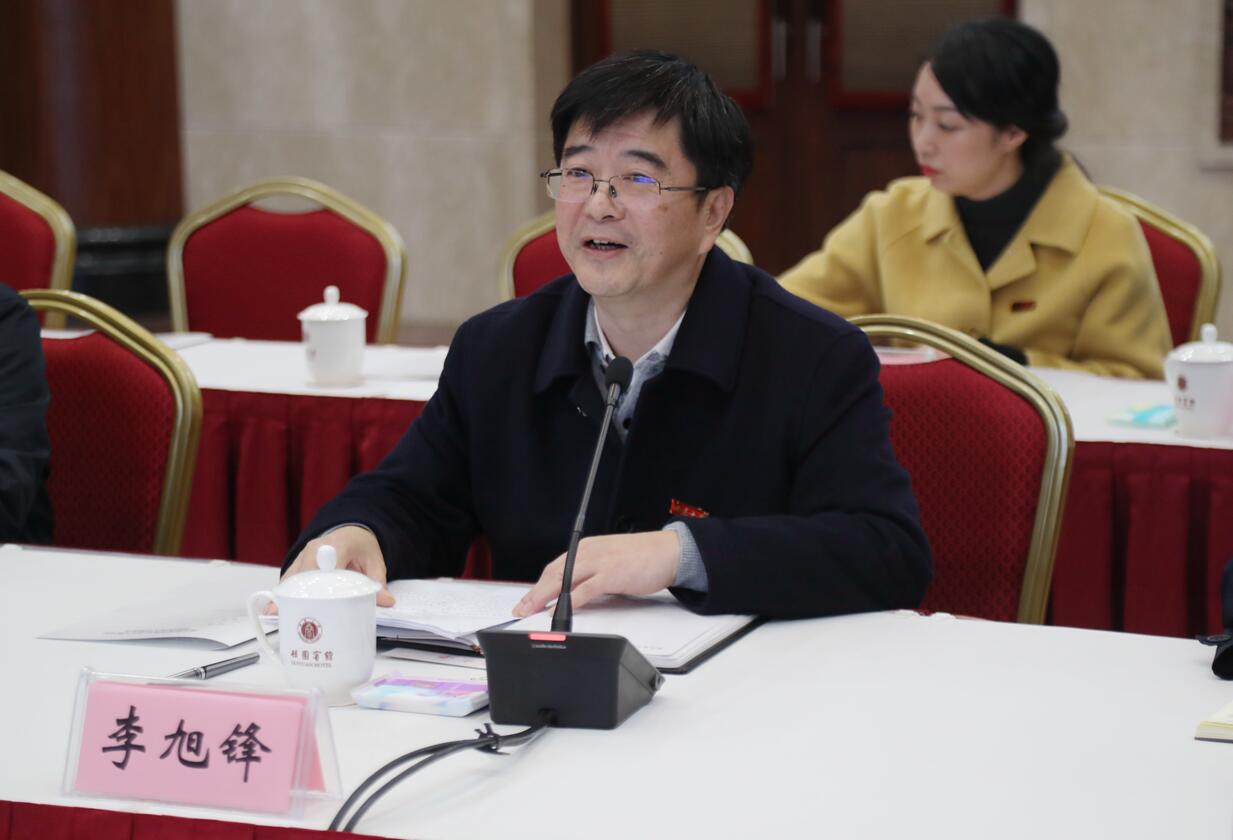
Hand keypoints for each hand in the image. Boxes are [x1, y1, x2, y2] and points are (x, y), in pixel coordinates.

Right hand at [282, 526, 394, 606]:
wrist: (351, 533)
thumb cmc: (362, 548)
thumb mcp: (375, 562)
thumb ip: (377, 582)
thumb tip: (386, 602)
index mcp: (339, 543)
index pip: (331, 563)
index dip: (326, 582)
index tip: (325, 601)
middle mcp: (317, 546)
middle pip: (308, 572)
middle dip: (304, 593)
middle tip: (300, 614)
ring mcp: (305, 554)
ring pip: (294, 575)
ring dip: (288, 595)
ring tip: (280, 615)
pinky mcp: (298, 562)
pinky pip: (289, 578)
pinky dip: (285, 593)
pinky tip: (277, 609)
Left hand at [512, 530, 680, 616]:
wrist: (668, 551)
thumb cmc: (643, 558)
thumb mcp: (610, 562)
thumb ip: (591, 575)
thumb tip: (575, 595)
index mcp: (587, 548)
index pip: (554, 568)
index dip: (537, 585)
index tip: (526, 600)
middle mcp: (589, 552)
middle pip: (553, 574)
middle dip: (534, 594)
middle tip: (521, 610)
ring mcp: (600, 562)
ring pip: (563, 580)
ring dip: (544, 597)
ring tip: (532, 612)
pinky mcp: (612, 574)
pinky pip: (585, 589)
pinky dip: (570, 600)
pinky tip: (561, 610)